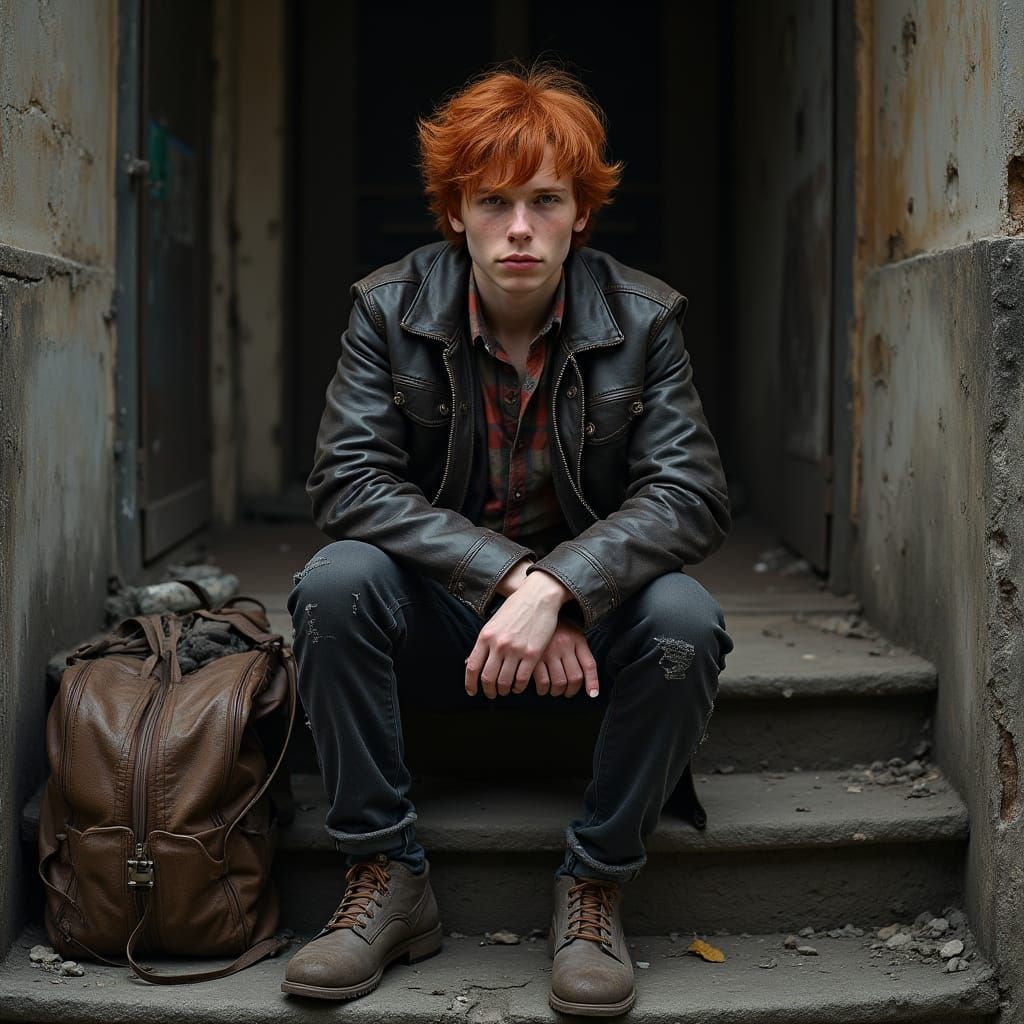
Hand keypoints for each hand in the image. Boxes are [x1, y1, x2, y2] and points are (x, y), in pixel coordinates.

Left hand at [464, 569, 570, 698]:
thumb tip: (470, 662)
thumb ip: (483, 643)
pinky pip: (522, 679)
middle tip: (492, 694)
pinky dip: (518, 687)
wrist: (538, 596)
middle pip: (487, 678)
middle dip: (488, 690)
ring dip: (504, 690)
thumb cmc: (515, 608)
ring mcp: (515, 650)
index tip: (473, 692)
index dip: (470, 684)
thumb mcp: (493, 623)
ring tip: (506, 690)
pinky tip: (518, 686)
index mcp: (485, 636)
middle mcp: (498, 644)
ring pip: (504, 681)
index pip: (472, 667)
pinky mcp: (532, 653)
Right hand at [527, 619, 599, 698]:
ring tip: (553, 690)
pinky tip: (541, 688)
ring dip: (557, 691)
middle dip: (571, 691)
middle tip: (566, 692)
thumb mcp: (572, 633)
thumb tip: (586, 677)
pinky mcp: (533, 656)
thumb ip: (580, 652)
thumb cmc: (554, 627)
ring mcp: (548, 651)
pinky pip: (542, 681)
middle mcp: (564, 645)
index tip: (592, 694)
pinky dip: (542, 689)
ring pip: (558, 682)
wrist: (532, 609)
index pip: (589, 665)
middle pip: (574, 677)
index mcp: (576, 639)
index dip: (592, 682)